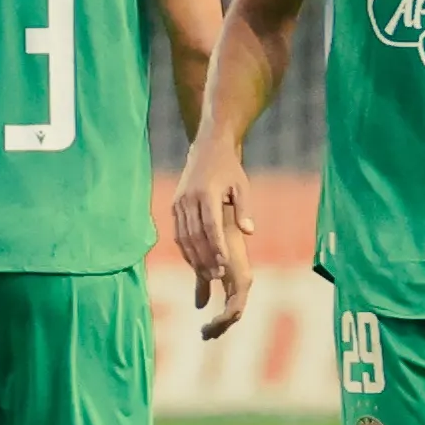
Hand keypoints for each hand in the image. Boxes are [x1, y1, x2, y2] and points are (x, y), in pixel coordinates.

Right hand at [172, 152, 254, 341]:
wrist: (207, 149)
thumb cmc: (230, 170)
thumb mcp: (242, 186)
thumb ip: (245, 209)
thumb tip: (249, 232)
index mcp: (206, 193)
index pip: (210, 227)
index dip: (216, 247)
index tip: (225, 264)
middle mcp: (189, 199)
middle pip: (195, 235)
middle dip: (205, 257)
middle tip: (217, 275)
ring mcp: (179, 202)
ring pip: (183, 236)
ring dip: (194, 257)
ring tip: (207, 274)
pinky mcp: (175, 205)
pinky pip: (179, 232)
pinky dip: (186, 249)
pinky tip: (196, 261)